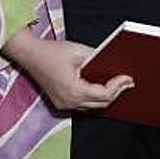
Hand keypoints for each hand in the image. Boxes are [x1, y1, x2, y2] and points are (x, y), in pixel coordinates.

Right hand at [2, 29, 132, 111]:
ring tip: (118, 85)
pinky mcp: (59, 102)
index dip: (119, 86)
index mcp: (74, 90)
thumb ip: (98, 59)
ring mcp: (63, 105)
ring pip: (92, 107)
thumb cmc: (53, 51)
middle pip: (100, 104)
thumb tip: (113, 63)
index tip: (129, 78)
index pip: (104, 94)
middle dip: (116, 93)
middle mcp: (68, 102)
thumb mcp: (80, 52)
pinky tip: (101, 88)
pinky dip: (94, 98)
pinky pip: (82, 105)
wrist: (30, 55)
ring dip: (105, 97)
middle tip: (128, 82)